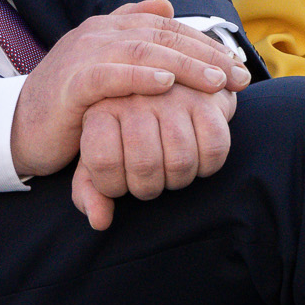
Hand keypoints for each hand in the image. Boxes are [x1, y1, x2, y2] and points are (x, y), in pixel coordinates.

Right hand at [10, 0, 248, 178]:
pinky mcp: (72, 84)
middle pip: (162, 35)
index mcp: (111, 27)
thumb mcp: (106, 64)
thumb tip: (166, 4)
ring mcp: (84, 55)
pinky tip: (166, 82)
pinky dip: (139, 76)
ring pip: (143, 50)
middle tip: (237, 75)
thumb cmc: (70, 100)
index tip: (236, 64)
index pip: (168, 27)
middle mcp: (99, 33)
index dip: (204, 43)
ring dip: (184, 65)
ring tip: (214, 80)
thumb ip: (132, 31)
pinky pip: (110, 75)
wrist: (19, 127)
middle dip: (205, 55)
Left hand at [69, 84, 238, 229]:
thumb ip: (90, 189)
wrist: (168, 83)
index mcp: (101, 107)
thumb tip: (100, 222)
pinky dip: (207, 168)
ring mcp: (174, 95)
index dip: (112, 186)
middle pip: (145, 164)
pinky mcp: (207, 99)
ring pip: (181, 161)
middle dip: (147, 188)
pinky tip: (196, 162)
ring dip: (177, 181)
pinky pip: (214, 148)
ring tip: (170, 172)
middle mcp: (136, 95)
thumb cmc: (125, 130)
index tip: (118, 183)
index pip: (104, 161)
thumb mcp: (98, 155)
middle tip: (147, 183)